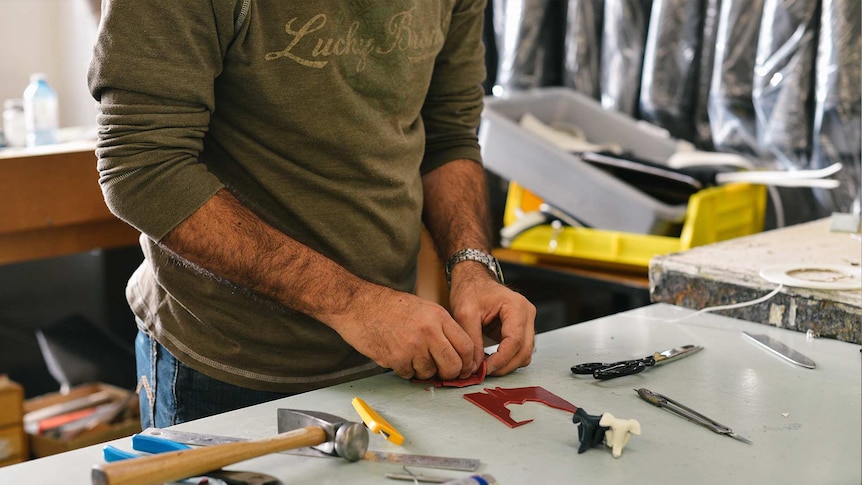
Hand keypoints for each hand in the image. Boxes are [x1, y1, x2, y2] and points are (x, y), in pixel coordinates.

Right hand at [332, 287, 475, 380]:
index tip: (465, 367)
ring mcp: (412, 347)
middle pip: (454, 365)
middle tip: (445, 372)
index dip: (468, 362)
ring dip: (424, 371)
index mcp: (438, 316)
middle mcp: (428, 332)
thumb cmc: (389, 306)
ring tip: (413, 356)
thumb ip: (442, 328)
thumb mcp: (424, 308)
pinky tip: (399, 356)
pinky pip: (410, 375)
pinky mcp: (396, 359)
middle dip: (451, 374)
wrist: (358, 305)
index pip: (467, 346)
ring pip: (431, 373)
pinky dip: (406, 371)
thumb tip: (459, 352)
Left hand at [448, 264, 535, 375]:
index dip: (500, 360)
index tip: (484, 369)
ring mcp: (527, 322)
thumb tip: (475, 366)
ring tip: (484, 366)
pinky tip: (490, 360)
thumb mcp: (465, 313)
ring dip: (506, 364)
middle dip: (504, 366)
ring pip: (524, 354)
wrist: (473, 280)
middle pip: (524, 351)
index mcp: (516, 307)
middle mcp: (527, 314)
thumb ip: (471, 340)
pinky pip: (519, 351)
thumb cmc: (470, 290)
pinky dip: (507, 359)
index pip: (515, 341)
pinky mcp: (521, 329)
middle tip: (483, 372)